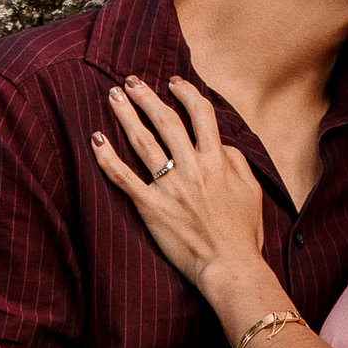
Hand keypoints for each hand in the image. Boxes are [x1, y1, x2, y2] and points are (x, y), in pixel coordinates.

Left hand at [92, 75, 265, 288]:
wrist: (230, 266)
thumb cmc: (244, 233)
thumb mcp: (252, 191)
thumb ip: (237, 161)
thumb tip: (222, 143)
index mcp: (218, 161)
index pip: (200, 114)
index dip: (186, 94)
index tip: (174, 84)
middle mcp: (192, 168)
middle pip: (165, 121)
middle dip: (146, 96)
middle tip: (130, 81)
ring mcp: (170, 187)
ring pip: (143, 142)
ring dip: (126, 115)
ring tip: (113, 96)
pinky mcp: (151, 208)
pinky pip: (124, 179)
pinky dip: (108, 159)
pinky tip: (95, 141)